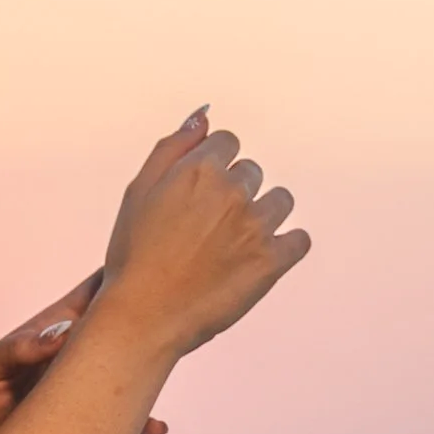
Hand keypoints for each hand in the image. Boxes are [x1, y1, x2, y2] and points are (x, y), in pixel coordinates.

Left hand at [0, 271, 171, 428]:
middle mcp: (82, 348)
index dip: (123, 276)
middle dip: (149, 324)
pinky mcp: (88, 413)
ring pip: (129, 372)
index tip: (150, 268)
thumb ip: (21, 347)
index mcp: (62, 324)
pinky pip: (120, 416)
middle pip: (124, 328)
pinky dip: (139, 423)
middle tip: (175, 323)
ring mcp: (88, 380)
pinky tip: (155, 428)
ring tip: (162, 382)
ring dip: (148, 378)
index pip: (98, 290)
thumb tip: (61, 334)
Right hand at [97, 108, 308, 360]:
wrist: (143, 317)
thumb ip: (173, 148)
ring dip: (263, 215)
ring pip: (280, 201)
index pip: (229, 144)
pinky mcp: (271, 262)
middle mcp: (232, 192)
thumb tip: (202, 117)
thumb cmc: (134, 260)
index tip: (204, 192)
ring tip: (236, 243)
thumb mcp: (139, 192)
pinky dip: (286, 246)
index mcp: (200, 170)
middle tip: (210, 227)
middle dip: (235, 193)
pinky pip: (299, 240)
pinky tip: (263, 258)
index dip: (215, 167)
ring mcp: (255, 227)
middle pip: (253, 172)